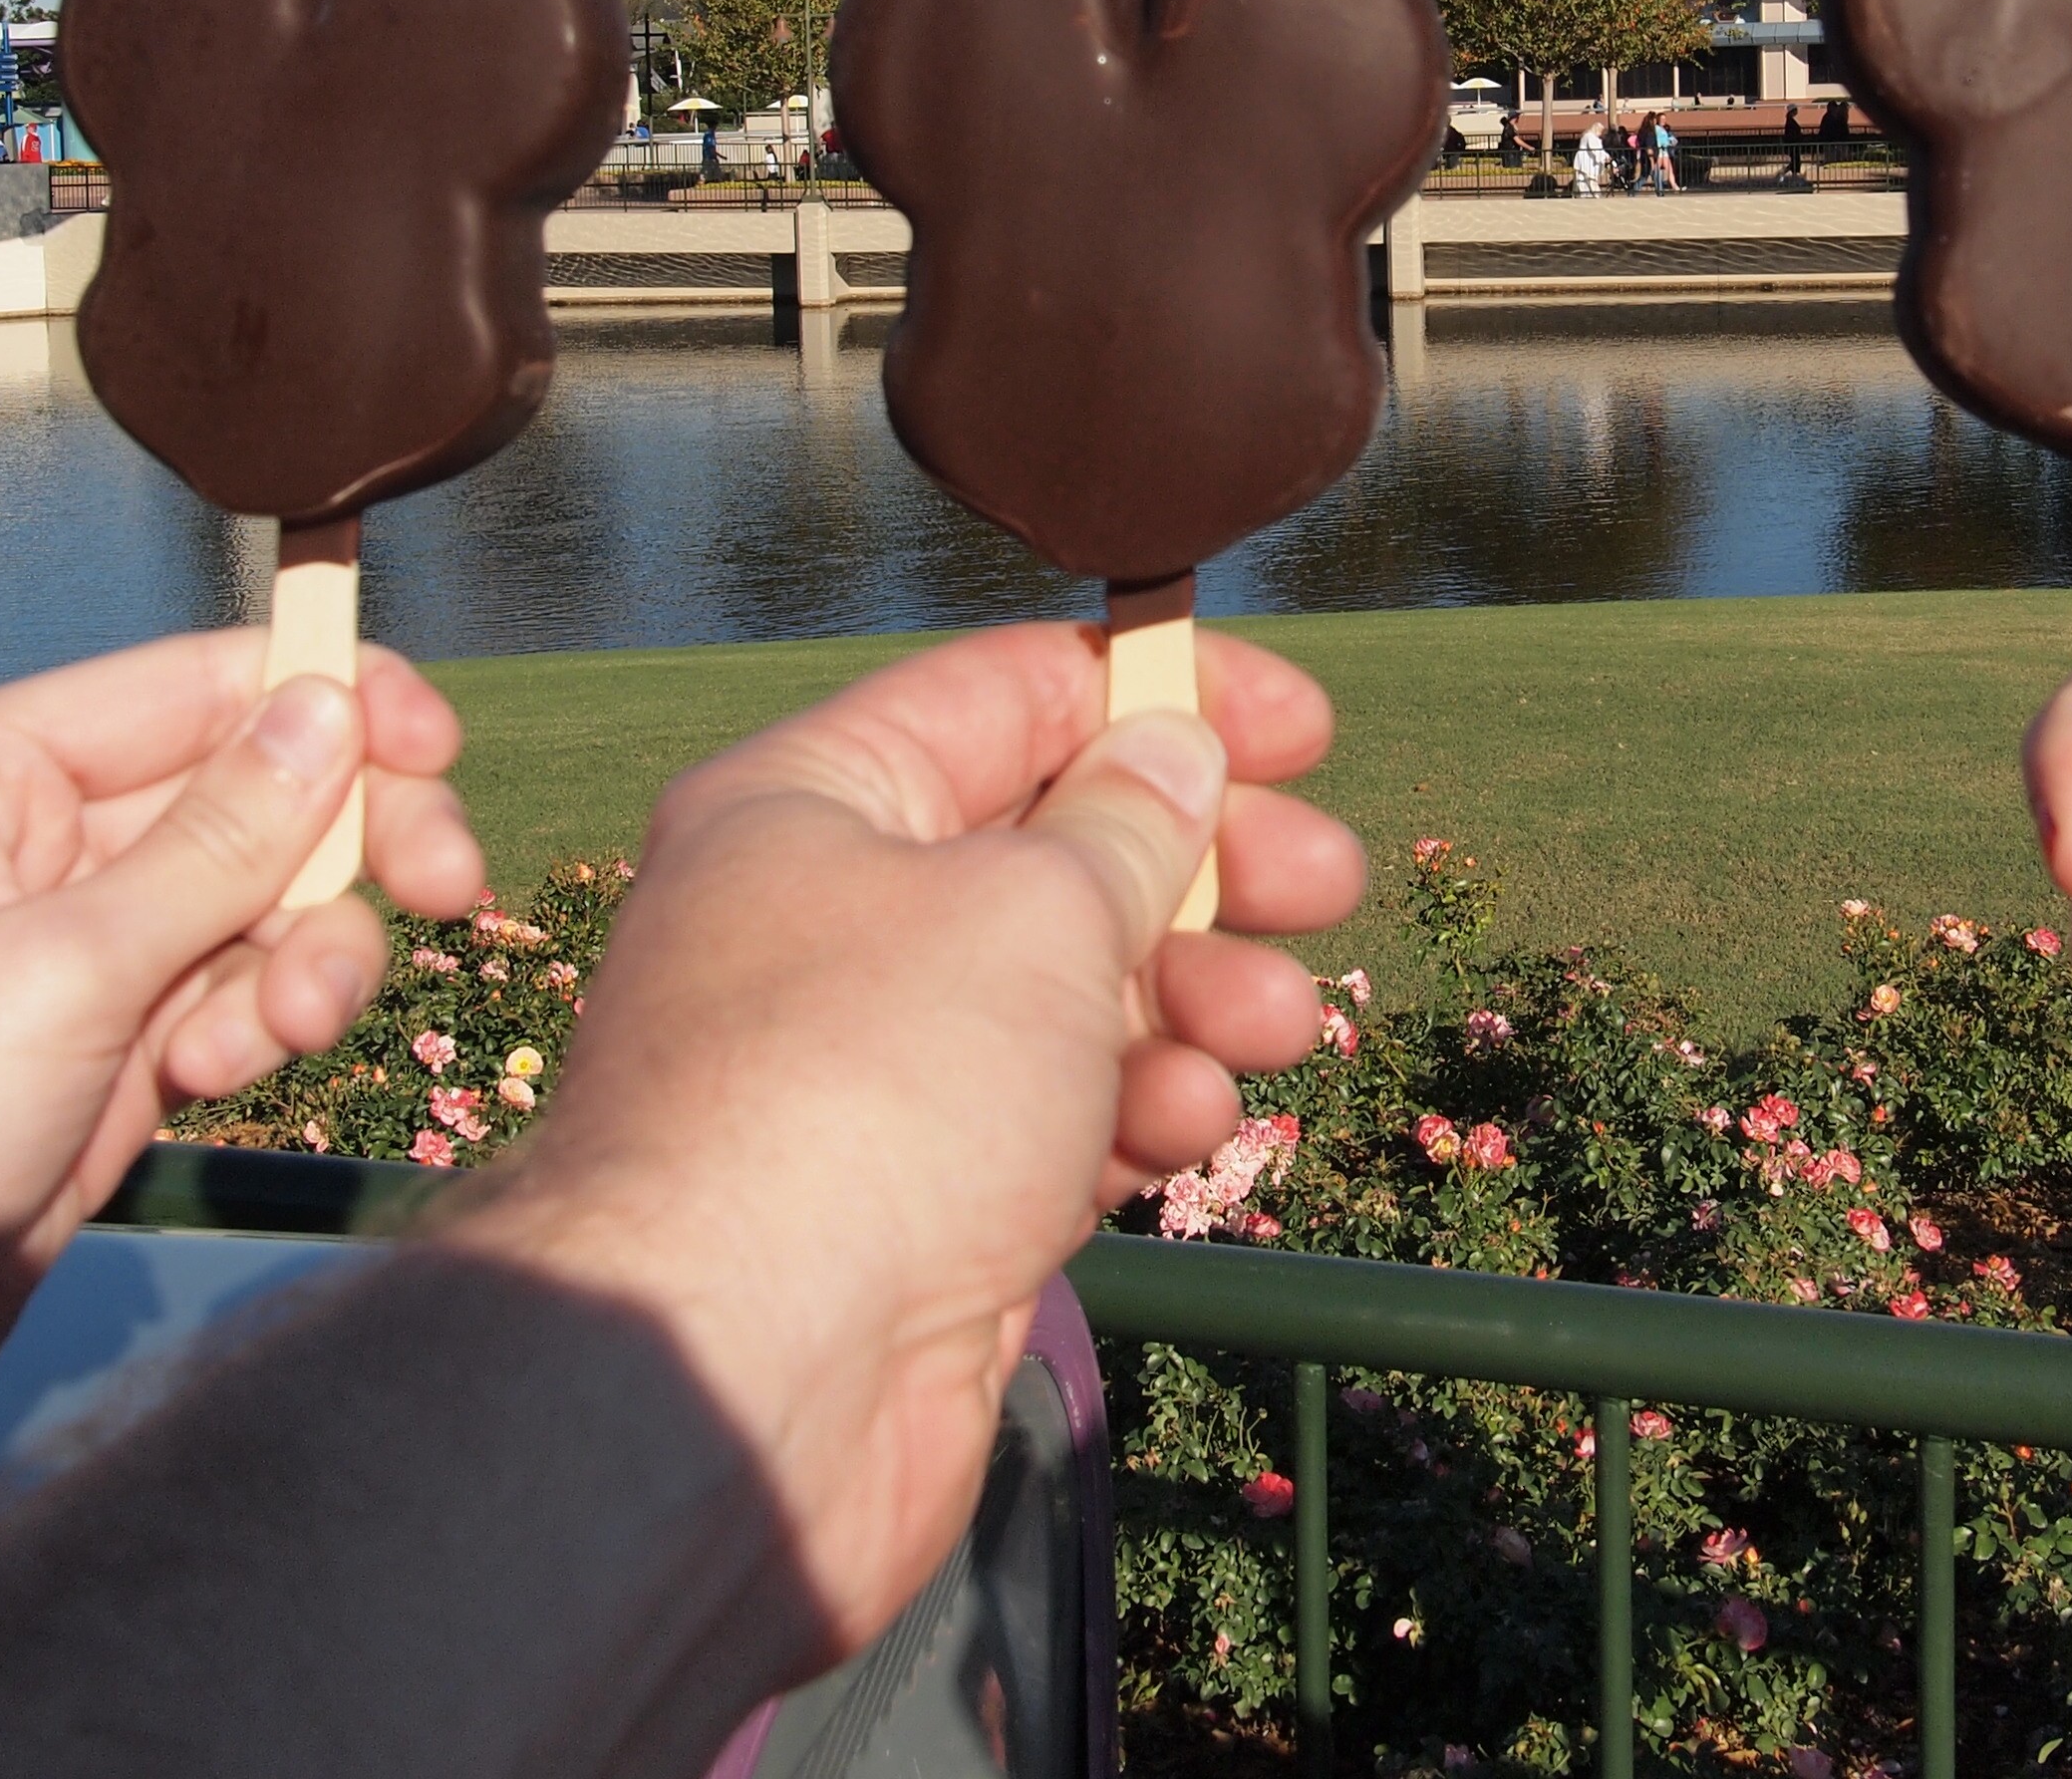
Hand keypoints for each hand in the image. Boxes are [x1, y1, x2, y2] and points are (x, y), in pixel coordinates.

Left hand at [0, 630, 483, 1420]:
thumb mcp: (53, 973)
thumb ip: (214, 842)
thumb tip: (329, 708)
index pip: (194, 686)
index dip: (330, 704)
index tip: (440, 759)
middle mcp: (13, 852)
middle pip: (244, 794)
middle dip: (345, 843)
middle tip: (449, 893)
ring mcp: (54, 967)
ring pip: (253, 909)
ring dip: (305, 958)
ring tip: (288, 1034)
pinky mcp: (89, 1070)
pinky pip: (225, 1005)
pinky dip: (256, 1031)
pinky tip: (224, 1081)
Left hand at [448, 619, 1361, 1674]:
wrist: (744, 1378)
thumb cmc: (874, 1088)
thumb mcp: (1034, 906)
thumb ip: (1128, 822)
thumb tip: (1174, 753)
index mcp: (812, 801)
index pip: (1009, 694)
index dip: (1164, 693)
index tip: (1302, 731)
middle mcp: (830, 921)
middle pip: (1059, 848)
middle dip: (1209, 863)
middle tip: (1327, 884)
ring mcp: (875, 1069)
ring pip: (1076, 993)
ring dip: (1197, 997)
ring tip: (1277, 1026)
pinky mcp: (925, 1199)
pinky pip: (1061, 1117)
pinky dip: (1137, 1112)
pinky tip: (1184, 1128)